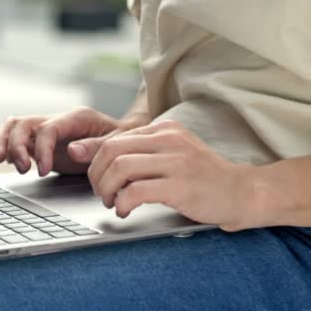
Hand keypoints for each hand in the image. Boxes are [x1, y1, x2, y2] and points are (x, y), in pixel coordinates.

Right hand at [0, 107, 149, 175]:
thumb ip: (95, 146)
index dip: (41, 149)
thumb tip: (71, 150)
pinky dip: (5, 146)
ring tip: (0, 161)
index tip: (42, 171)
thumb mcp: (117, 143)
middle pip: (23, 123)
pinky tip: (4, 160)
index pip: (48, 129)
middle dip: (15, 145)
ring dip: (2, 142)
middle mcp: (57, 120)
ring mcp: (46, 130)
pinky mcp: (40, 142)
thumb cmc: (122, 140)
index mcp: (76, 118)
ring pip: (13, 126)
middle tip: (21, 169)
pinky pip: (15, 137)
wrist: (123, 138)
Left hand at [88, 120, 257, 231]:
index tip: (99, 179)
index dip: (97, 162)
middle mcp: (169, 140)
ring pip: (120, 168)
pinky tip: (125, 211)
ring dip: (106, 189)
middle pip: (111, 150)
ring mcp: (176, 162)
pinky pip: (136, 191)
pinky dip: (122, 203)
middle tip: (100, 192)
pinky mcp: (181, 186)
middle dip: (96, 175)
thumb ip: (142, 152)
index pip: (115, 139)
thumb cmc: (203, 177)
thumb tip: (100, 159)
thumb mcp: (172, 153)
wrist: (242, 192)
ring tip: (111, 202)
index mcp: (164, 129)